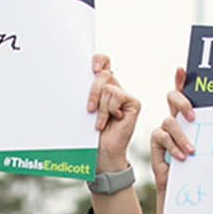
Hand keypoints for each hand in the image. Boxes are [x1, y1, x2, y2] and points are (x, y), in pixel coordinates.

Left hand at [88, 54, 138, 171]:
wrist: (101, 153)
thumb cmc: (91, 135)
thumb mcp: (84, 109)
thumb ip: (86, 91)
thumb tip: (79, 76)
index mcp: (102, 86)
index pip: (103, 61)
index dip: (98, 60)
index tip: (93, 69)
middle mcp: (115, 88)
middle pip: (103, 74)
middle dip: (93, 92)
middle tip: (89, 109)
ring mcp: (125, 95)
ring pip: (107, 86)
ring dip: (100, 107)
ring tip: (99, 123)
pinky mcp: (133, 103)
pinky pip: (116, 95)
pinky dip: (109, 110)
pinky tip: (110, 121)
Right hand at [150, 68, 195, 195]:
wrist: (183, 184)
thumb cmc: (197, 163)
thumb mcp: (206, 143)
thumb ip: (211, 130)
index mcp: (186, 114)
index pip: (183, 92)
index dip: (180, 79)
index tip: (182, 69)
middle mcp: (174, 118)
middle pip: (172, 97)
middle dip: (182, 103)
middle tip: (193, 117)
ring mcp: (163, 129)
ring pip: (170, 121)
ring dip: (182, 136)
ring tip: (192, 151)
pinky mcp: (156, 142)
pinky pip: (162, 137)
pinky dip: (173, 147)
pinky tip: (182, 157)